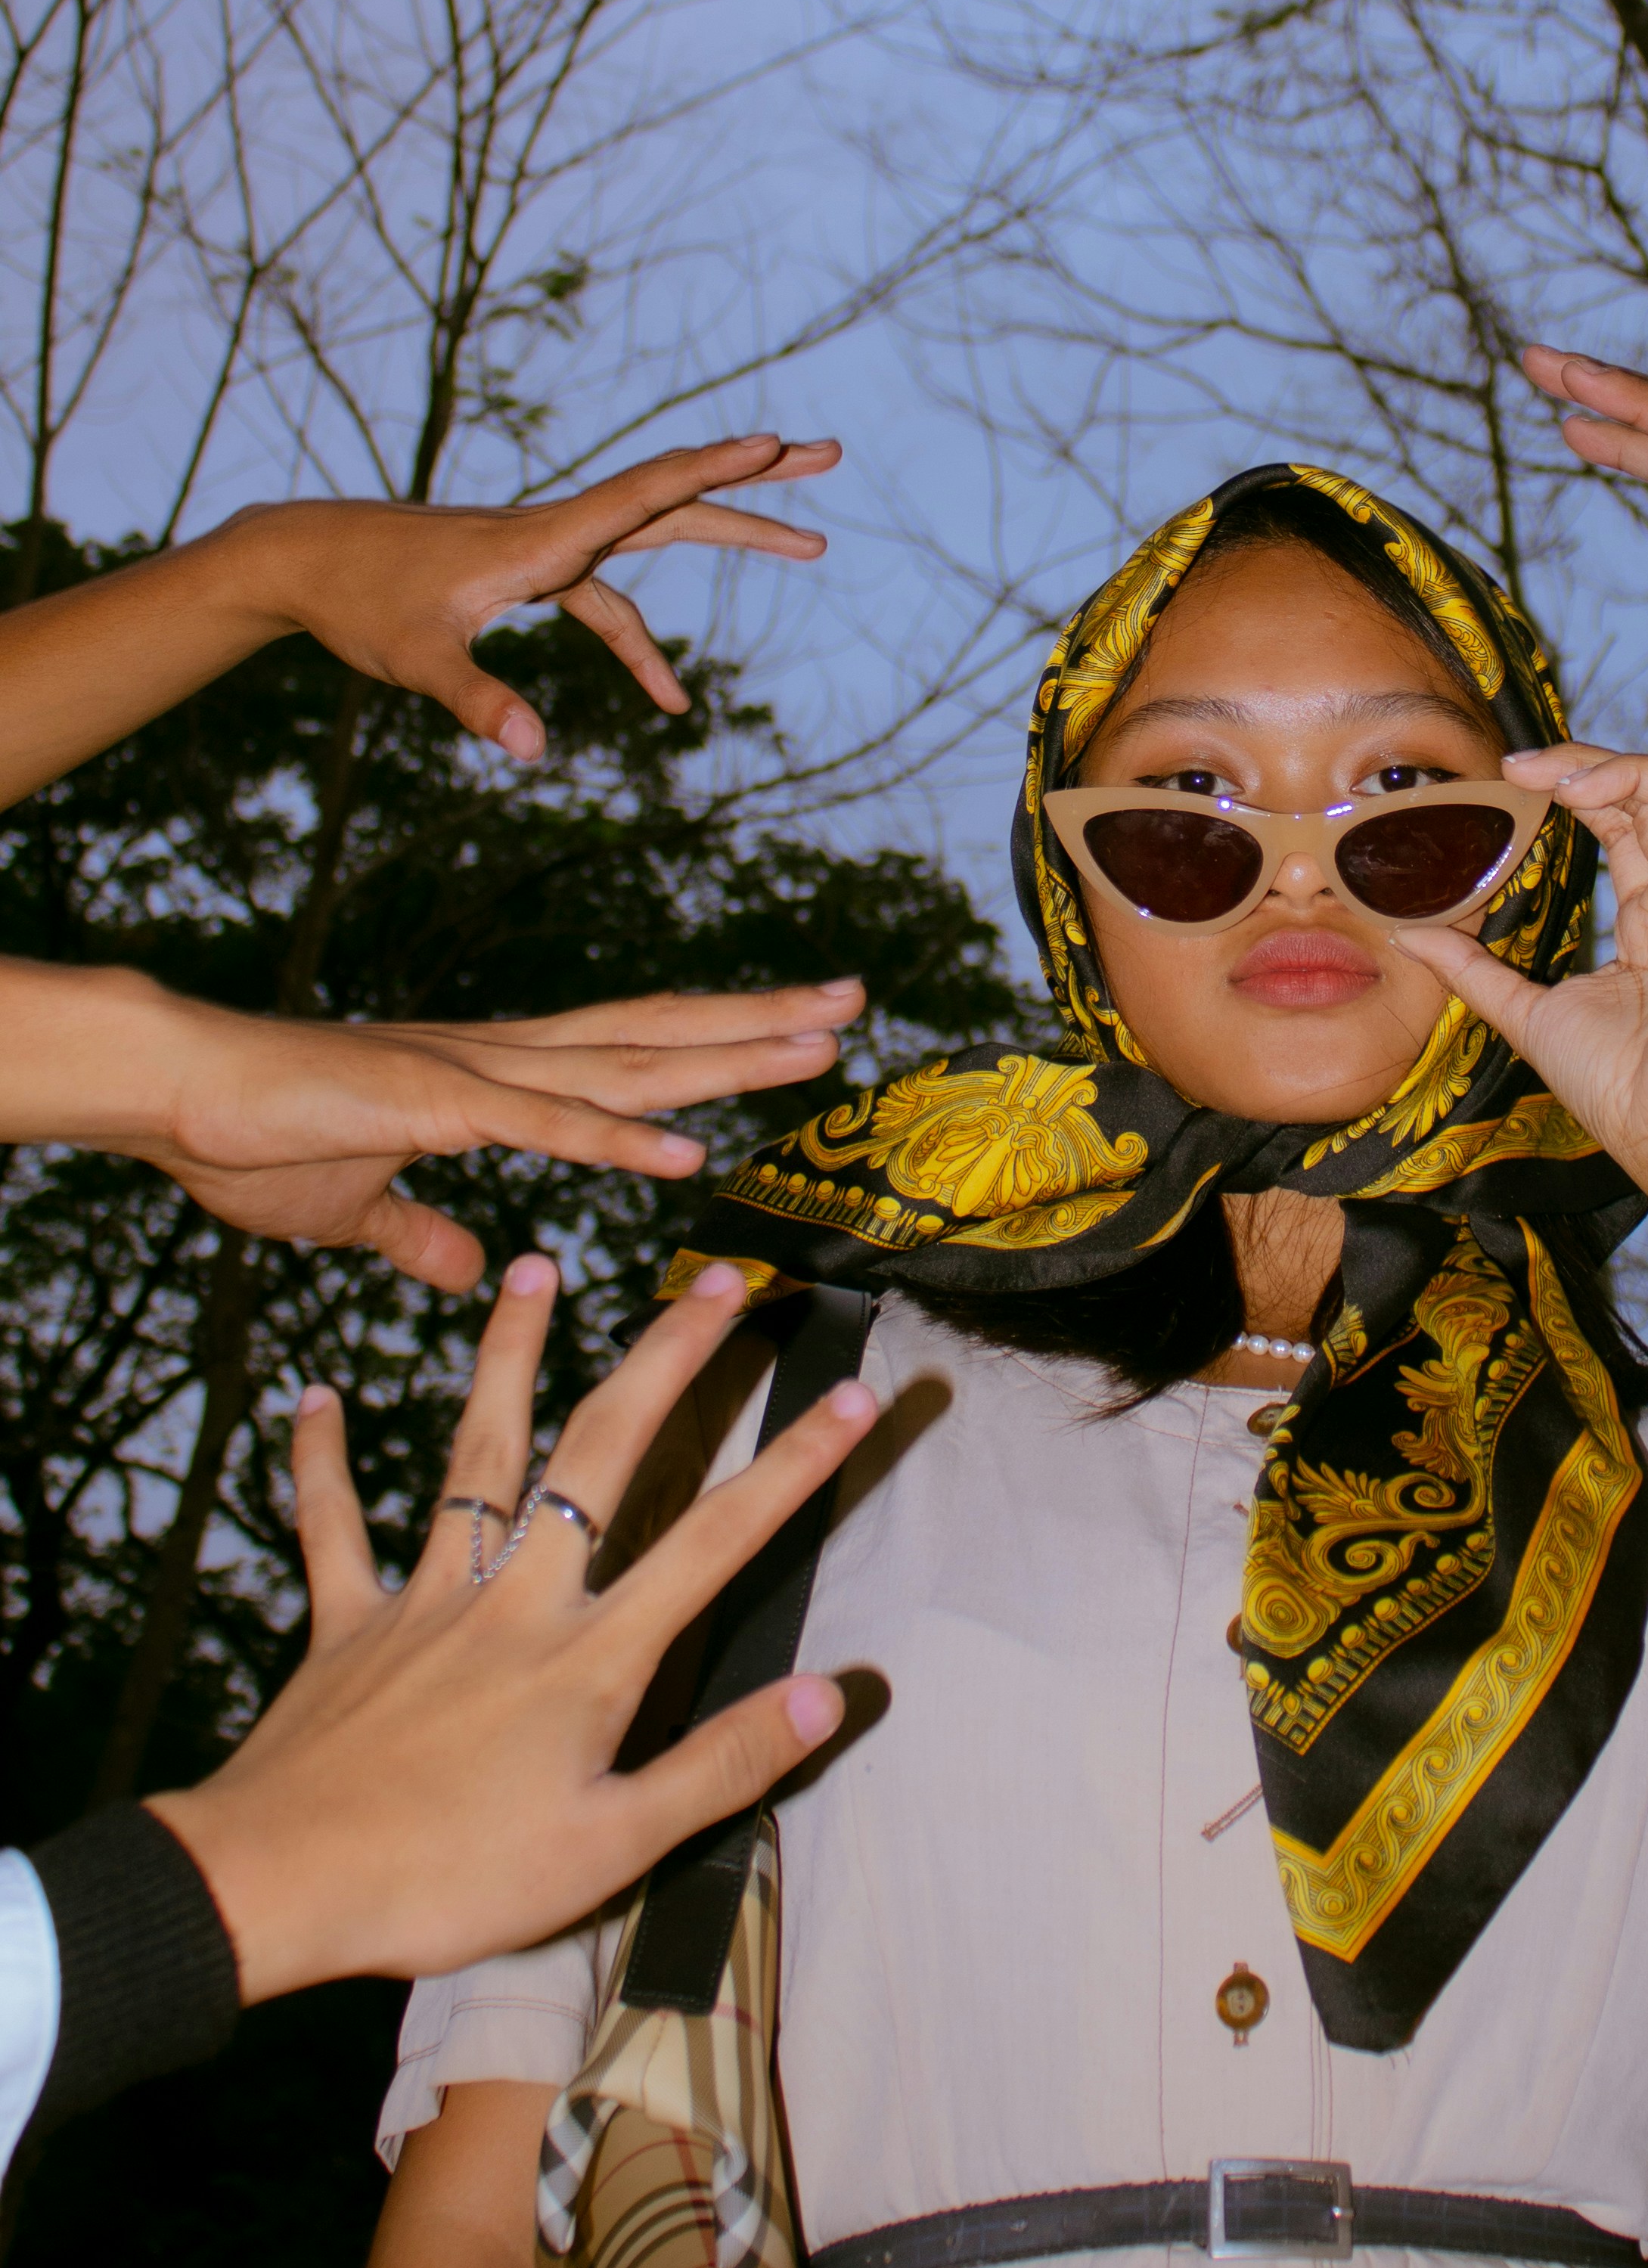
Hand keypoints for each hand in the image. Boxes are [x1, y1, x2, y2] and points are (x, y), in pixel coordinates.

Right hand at [125, 976, 864, 1289]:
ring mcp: (476, 1077)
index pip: (631, 1055)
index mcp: (494, 1080)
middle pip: (657, 1038)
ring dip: (727, 1060)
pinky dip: (617, 1140)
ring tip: (817, 1042)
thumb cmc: (251, 1141)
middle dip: (759, 1022)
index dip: (717, 1042)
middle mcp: (505, 1063)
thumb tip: (465, 1269)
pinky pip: (543, 1128)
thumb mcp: (357, 1211)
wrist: (173, 1095)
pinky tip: (684, 1152)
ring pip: (628, 1067)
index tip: (799, 1029)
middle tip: (854, 998)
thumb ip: (417, 1237)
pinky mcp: (433, 1105)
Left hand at [153, 1255, 947, 1999]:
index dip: (792, 1467)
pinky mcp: (347, 1622)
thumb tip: (828, 1696)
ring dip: (508, 1353)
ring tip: (534, 1266)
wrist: (278, 1885)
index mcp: (588, 1658)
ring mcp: (427, 1600)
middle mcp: (515, 1601)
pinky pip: (332, 1527)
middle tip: (718, 1280)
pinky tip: (313, 1398)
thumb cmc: (449, 1882)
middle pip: (604, 1453)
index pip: (715, 1542)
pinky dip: (320, 1462)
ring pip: (477, 1452)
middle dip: (669, 1359)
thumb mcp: (609, 1849)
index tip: (853, 1397)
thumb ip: (720, 1766)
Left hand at [233, 431, 841, 758]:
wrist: (306, 560)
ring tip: (812, 544)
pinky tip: (671, 700)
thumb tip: (535, 752)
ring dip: (731, 532)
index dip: (710, 467)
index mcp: (541, 540)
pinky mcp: (532, 570)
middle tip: (832, 455)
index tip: (771, 440)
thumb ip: (477, 700)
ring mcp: (549, 547)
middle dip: (755, 480)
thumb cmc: (359, 604)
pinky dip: (645, 643)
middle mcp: (556, 530)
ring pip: (656, 534)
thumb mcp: (415, 659)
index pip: (642, 493)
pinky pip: (610, 601)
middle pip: (674, 496)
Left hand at [1398, 720, 1647, 1198]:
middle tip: (1526, 766)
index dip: (1577, 787)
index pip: (1624, 823)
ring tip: (1571, 776)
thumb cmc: (1615, 1087)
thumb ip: (1474, 969)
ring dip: (1631, 765)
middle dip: (1589, 767)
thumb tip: (1410, 934)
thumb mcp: (1524, 1013)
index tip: (1513, 775)